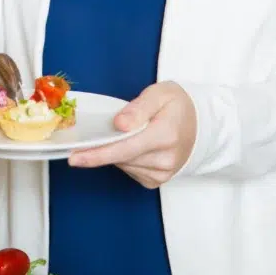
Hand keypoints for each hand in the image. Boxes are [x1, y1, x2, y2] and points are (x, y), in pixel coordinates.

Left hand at [67, 81, 196, 187]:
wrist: (201, 125)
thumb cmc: (177, 106)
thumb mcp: (160, 93)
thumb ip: (138, 107)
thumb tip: (119, 124)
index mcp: (165, 134)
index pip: (125, 147)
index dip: (97, 153)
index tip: (75, 156)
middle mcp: (166, 158)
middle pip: (121, 157)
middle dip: (101, 148)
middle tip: (84, 141)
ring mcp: (162, 173)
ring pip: (123, 165)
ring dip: (114, 151)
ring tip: (124, 134)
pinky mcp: (158, 180)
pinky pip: (130, 171)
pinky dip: (124, 159)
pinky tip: (132, 146)